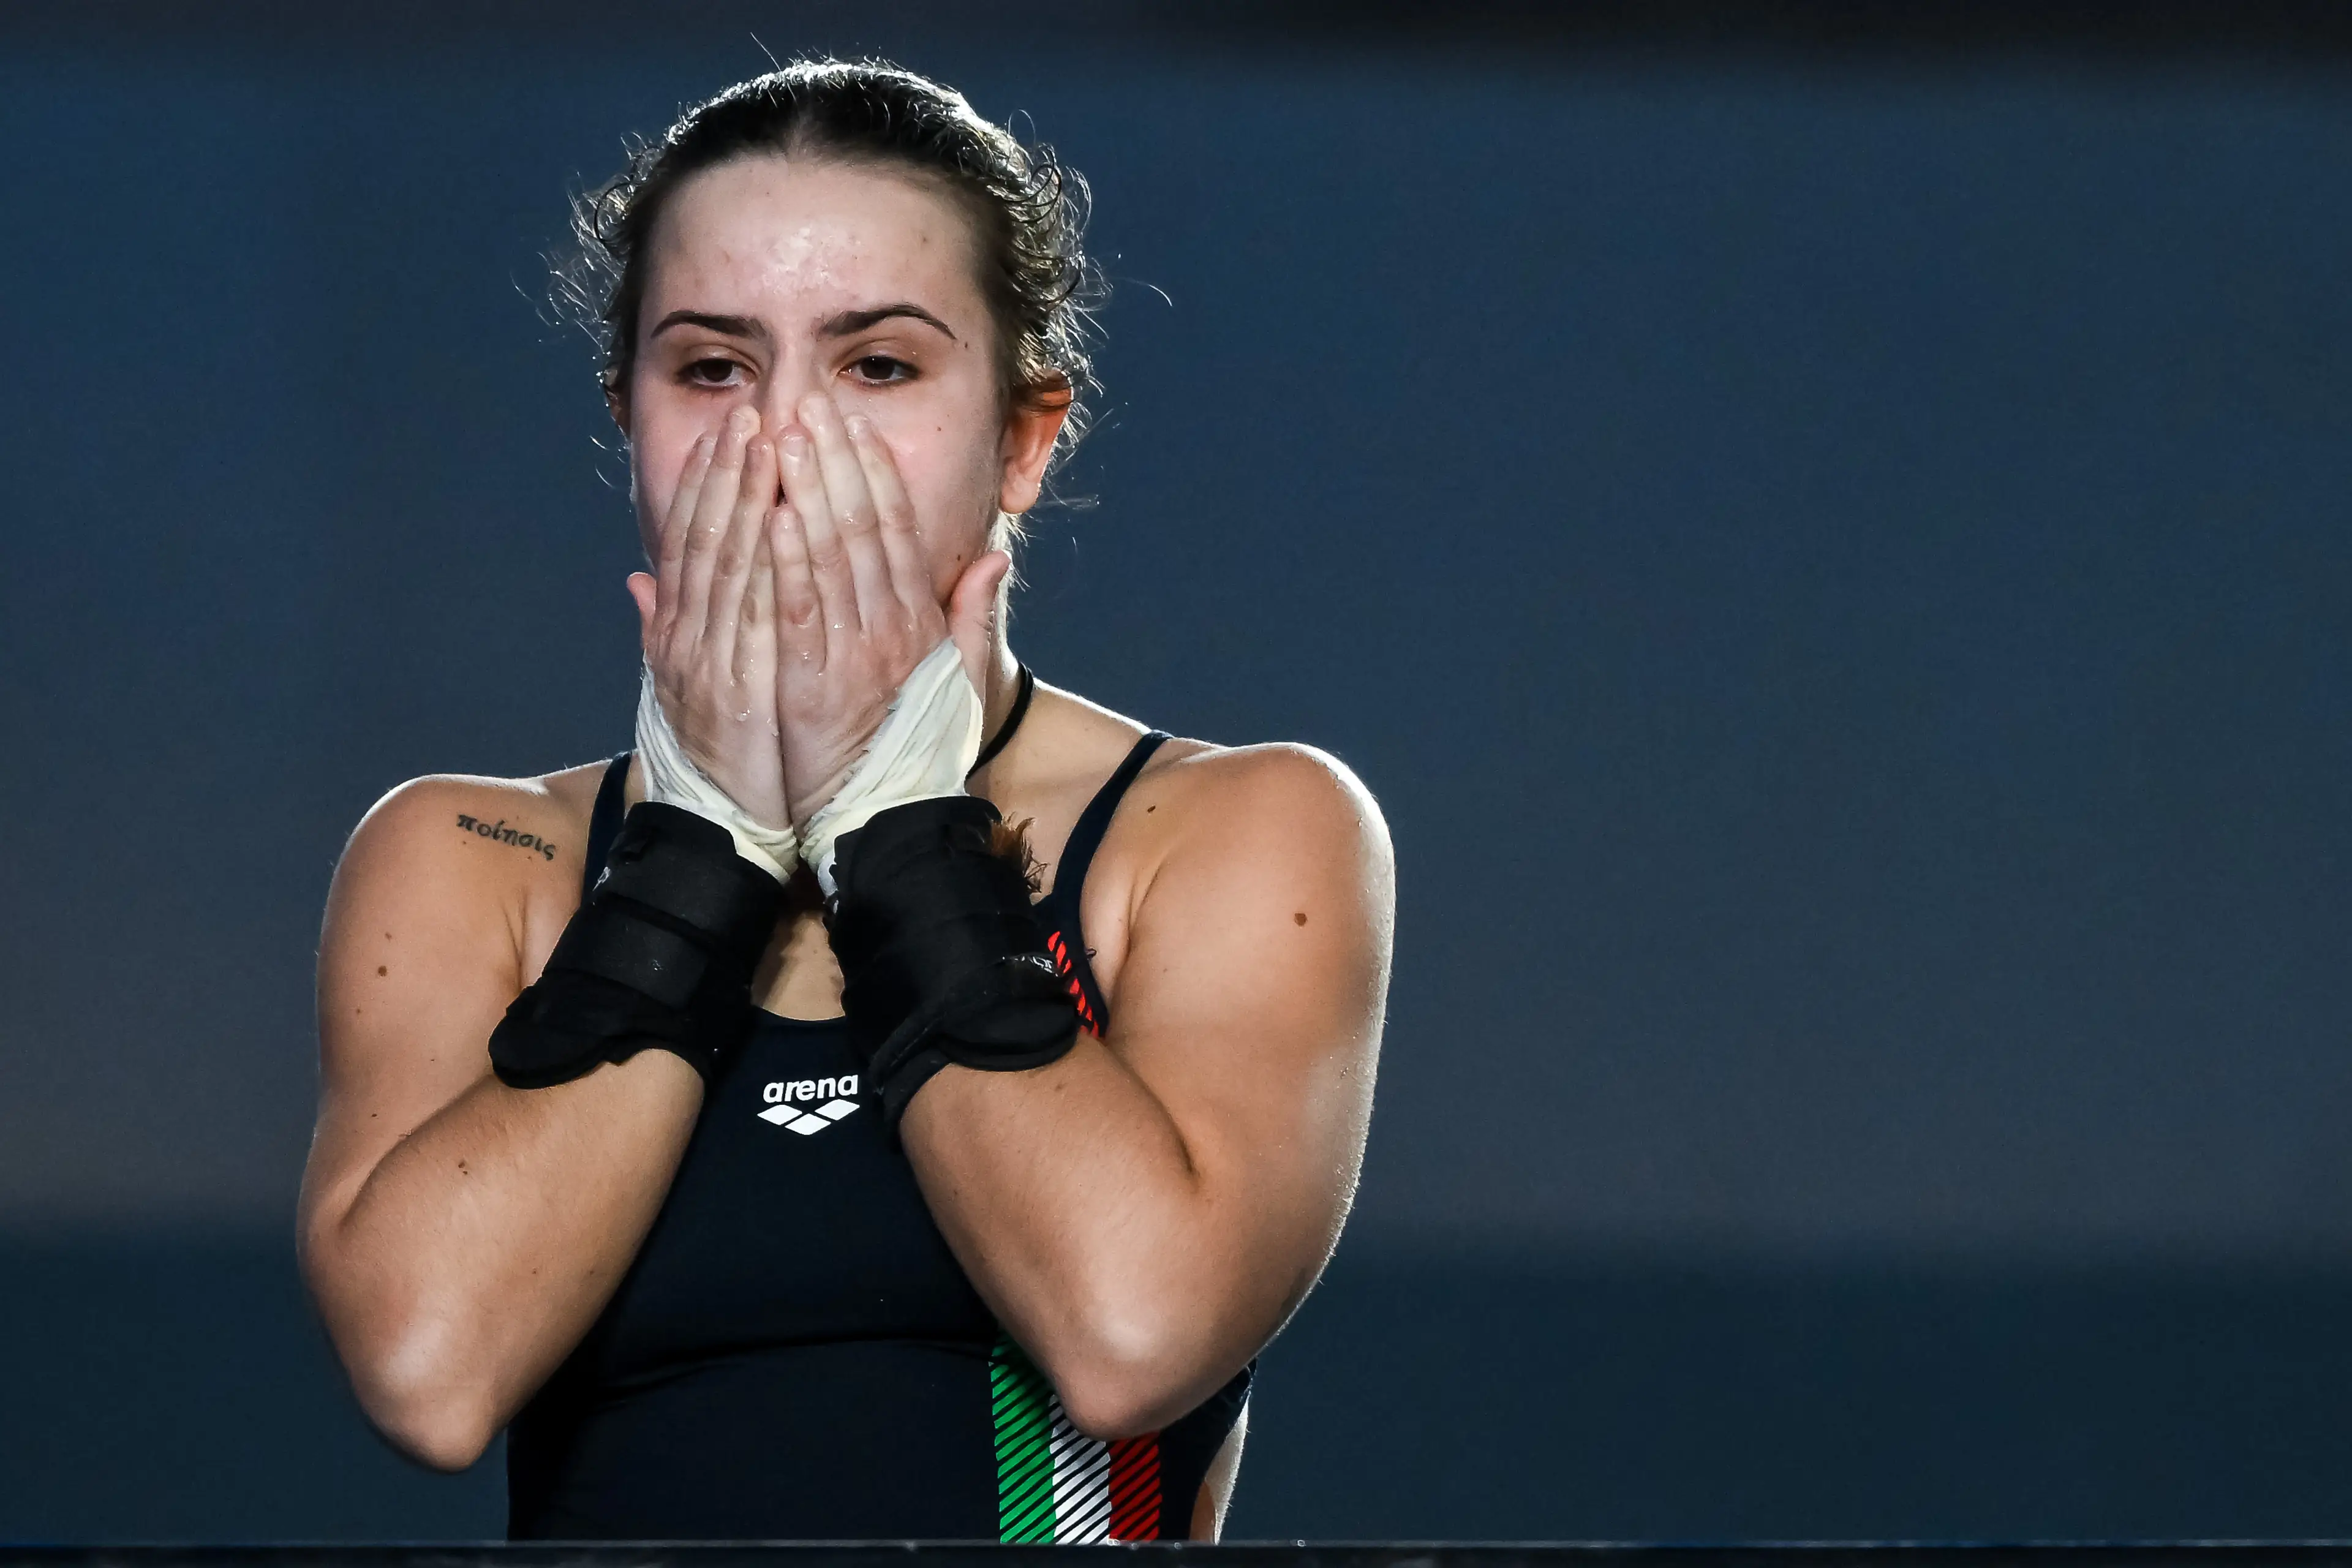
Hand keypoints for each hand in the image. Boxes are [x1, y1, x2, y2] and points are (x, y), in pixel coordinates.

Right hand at [626, 405, 791, 829]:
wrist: (719, 828)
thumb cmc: (717, 756)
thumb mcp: (682, 686)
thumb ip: (664, 630)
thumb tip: (638, 580)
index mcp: (679, 633)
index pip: (690, 540)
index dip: (708, 481)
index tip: (731, 429)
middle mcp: (689, 639)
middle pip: (706, 539)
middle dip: (727, 471)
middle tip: (750, 410)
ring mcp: (712, 663)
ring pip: (727, 564)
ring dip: (745, 498)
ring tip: (766, 441)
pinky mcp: (742, 692)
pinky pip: (757, 618)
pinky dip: (766, 567)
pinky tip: (779, 520)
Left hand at [769, 392, 1009, 826]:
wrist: (895, 824)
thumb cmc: (922, 752)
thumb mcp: (962, 681)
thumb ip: (974, 616)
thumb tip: (996, 554)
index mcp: (922, 622)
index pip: (899, 528)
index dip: (874, 470)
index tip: (849, 422)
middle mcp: (893, 628)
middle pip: (864, 526)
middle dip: (833, 459)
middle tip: (806, 401)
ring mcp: (855, 654)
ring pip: (831, 556)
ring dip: (805, 490)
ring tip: (780, 436)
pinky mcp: (815, 686)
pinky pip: (801, 611)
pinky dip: (788, 561)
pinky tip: (773, 515)